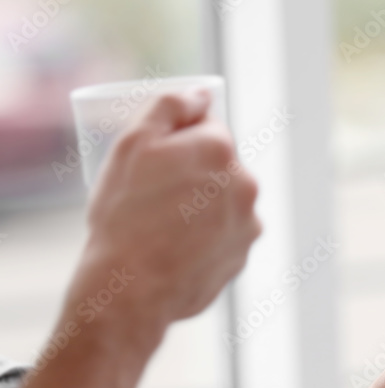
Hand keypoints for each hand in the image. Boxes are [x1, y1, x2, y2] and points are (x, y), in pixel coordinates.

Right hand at [79, 89, 260, 333]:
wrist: (130, 288)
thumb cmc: (125, 214)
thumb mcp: (133, 145)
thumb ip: (169, 108)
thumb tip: (200, 94)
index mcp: (221, 151)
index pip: (208, 128)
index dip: (179, 140)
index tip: (157, 161)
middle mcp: (246, 186)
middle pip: (221, 167)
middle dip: (194, 174)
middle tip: (155, 196)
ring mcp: (249, 225)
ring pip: (224, 203)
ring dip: (202, 207)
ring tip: (164, 227)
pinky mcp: (242, 258)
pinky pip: (224, 237)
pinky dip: (205, 239)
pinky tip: (175, 249)